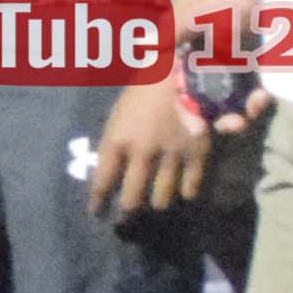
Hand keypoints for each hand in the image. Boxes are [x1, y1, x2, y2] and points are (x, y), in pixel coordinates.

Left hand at [85, 72, 217, 221]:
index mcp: (117, 139)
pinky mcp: (196, 156)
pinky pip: (190, 187)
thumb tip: (113, 166)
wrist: (185, 70)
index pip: (102, 180)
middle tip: (124, 222)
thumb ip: (117, 141)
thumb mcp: (121, 111)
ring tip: (154, 207)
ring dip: (157, 204)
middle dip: (127, 213)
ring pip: (161, 198)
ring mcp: (170, 157)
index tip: (96, 212)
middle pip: (132, 198)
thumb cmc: (145, 85)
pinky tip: (183, 196)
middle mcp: (142, 154)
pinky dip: (186, 194)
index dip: (98, 200)